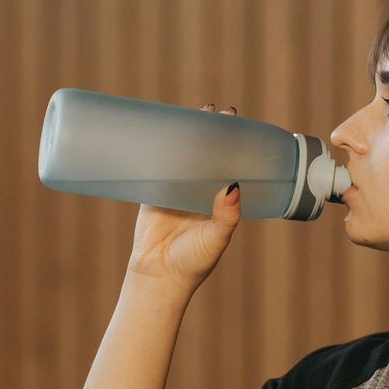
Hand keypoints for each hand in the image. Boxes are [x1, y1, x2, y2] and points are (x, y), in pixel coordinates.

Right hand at [125, 104, 242, 295]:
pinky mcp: (150, 194)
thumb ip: (226, 216)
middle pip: (205, 154)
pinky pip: (153, 167)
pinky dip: (155, 151)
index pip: (228, 164)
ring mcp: (173, 191)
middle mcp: (197, 192)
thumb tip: (233, 187)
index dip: (232, 143)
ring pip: (180, 157)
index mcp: (217, 201)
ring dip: (183, 136)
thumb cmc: (193, 262)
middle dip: (210, 132)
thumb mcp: (216, 238)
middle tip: (216, 111)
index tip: (237, 122)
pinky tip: (156, 131)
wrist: (158, 277)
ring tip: (190, 113)